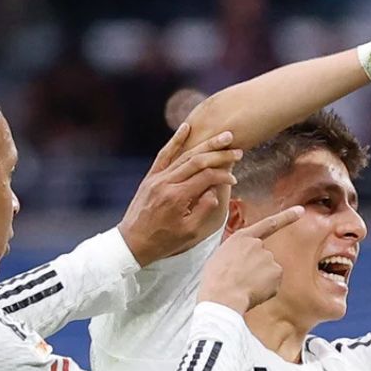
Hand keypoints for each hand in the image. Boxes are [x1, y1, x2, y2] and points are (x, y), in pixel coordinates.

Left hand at [117, 123, 242, 266]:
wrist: (132, 243)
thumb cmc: (163, 241)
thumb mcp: (189, 232)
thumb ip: (204, 210)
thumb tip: (215, 191)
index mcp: (177, 197)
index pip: (206, 178)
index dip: (223, 176)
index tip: (234, 180)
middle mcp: (166, 183)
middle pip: (197, 161)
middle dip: (219, 155)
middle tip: (238, 151)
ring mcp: (156, 178)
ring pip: (184, 155)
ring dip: (205, 145)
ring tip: (223, 137)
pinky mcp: (150, 177)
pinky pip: (164, 154)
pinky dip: (175, 140)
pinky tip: (186, 127)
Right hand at [197, 206, 301, 313]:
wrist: (221, 296)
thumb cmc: (215, 281)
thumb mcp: (220, 257)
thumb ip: (237, 253)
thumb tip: (244, 263)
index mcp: (241, 238)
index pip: (268, 224)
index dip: (287, 216)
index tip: (301, 210)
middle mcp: (257, 244)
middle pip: (264, 257)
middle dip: (256, 269)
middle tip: (240, 281)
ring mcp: (268, 257)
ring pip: (269, 271)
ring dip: (260, 280)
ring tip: (243, 287)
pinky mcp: (276, 272)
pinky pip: (274, 283)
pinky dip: (266, 290)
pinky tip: (253, 292)